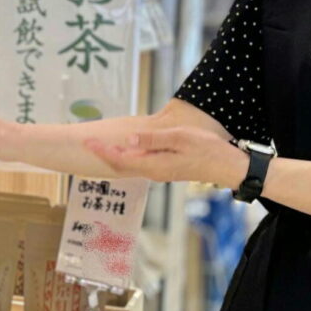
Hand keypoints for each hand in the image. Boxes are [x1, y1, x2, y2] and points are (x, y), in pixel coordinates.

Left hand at [85, 127, 246, 185]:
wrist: (226, 166)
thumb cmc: (206, 150)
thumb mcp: (179, 138)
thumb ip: (152, 139)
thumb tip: (129, 139)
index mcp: (153, 165)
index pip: (120, 159)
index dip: (102, 150)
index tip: (86, 141)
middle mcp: (152, 172)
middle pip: (120, 164)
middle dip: (102, 153)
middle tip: (84, 142)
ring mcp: (158, 171)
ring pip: (129, 164)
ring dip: (112, 155)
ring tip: (97, 144)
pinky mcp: (165, 168)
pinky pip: (139, 163)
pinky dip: (127, 156)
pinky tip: (123, 148)